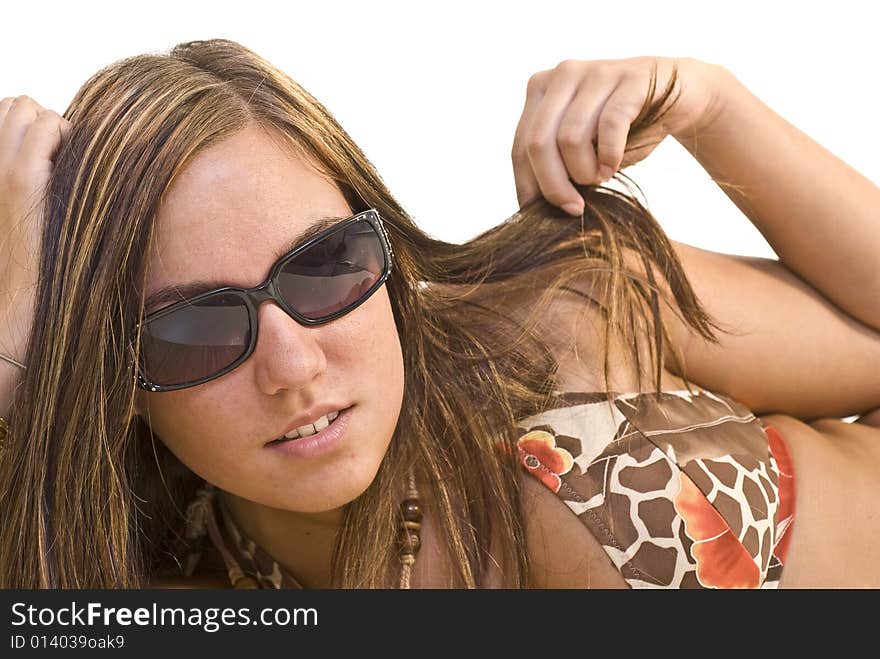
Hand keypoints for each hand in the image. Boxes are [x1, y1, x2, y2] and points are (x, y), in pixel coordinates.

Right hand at [0, 95, 70, 359]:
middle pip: (16, 104)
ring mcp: (1, 168)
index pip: (5, 112)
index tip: (54, 157)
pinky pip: (46, 127)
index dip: (35, 127)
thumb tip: (60, 156)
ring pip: (29, 107)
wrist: (16, 302)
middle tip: (64, 158)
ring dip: (56, 126)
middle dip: (46, 120)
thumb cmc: (33, 263)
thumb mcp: (24, 211)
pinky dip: (66, 135)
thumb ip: (32, 179)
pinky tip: (73, 168)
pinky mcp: (22, 180)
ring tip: (67, 163)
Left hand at [511, 56, 724, 215]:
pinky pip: (609, 126)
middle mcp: (562, 75)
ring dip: (584, 172)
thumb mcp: (580, 149)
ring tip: (599, 180)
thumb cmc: (622, 131)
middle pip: (538, 143)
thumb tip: (531, 207)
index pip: (520, 147)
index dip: (529, 186)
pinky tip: (613, 169)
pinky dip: (609, 156)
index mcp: (540, 89)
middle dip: (554, 185)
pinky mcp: (629, 78)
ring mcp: (595, 72)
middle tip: (575, 207)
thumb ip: (554, 165)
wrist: (678, 98)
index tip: (543, 216)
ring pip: (569, 138)